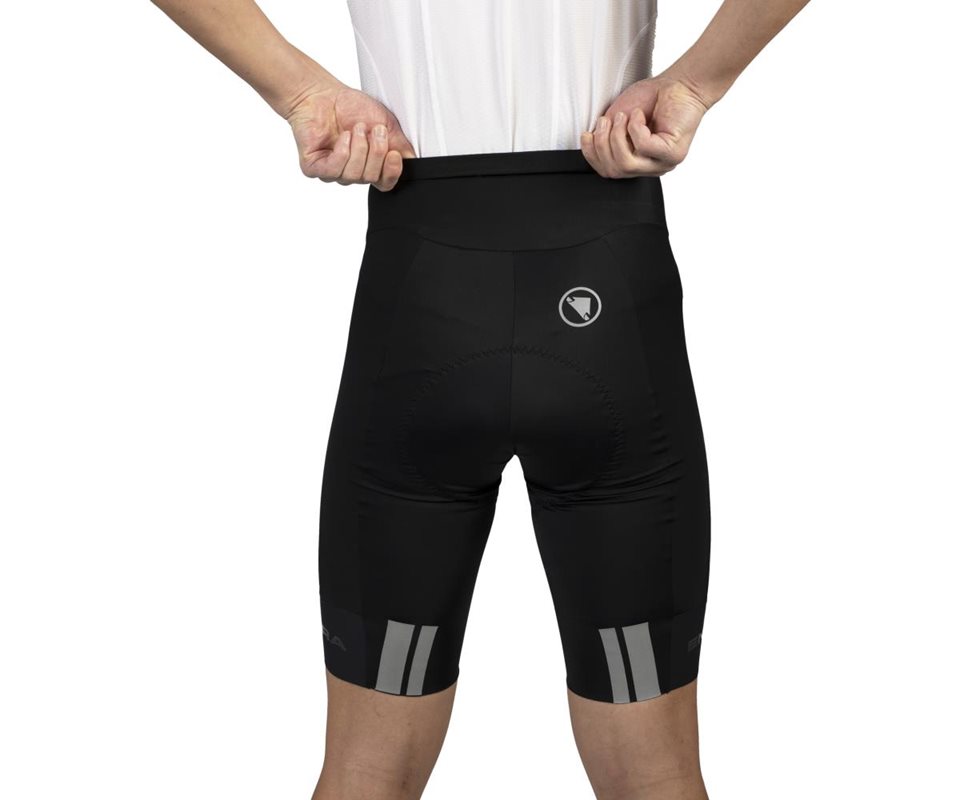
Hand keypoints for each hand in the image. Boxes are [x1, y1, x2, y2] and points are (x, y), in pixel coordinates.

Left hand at [284, 82, 416, 190]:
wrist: (323, 94)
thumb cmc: (351, 108)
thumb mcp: (386, 124)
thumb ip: (400, 145)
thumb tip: (413, 161)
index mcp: (370, 165)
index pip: (384, 184)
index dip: (391, 173)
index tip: (394, 154)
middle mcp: (353, 172)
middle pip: (371, 179)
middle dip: (376, 153)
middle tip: (374, 130)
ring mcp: (333, 172)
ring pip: (353, 175)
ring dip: (359, 148)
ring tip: (356, 128)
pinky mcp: (314, 168)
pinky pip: (334, 170)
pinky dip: (342, 151)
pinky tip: (343, 136)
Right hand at [580, 74, 710, 177]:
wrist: (680, 84)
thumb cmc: (652, 99)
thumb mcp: (618, 120)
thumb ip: (605, 136)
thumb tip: (591, 145)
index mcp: (636, 162)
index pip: (607, 172)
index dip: (592, 155)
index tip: (587, 134)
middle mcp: (649, 167)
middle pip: (614, 170)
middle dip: (603, 143)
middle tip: (607, 120)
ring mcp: (662, 164)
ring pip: (626, 164)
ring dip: (618, 136)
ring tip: (625, 116)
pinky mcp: (673, 154)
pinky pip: (643, 147)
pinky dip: (636, 127)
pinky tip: (640, 116)